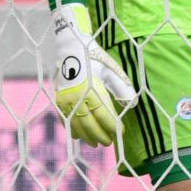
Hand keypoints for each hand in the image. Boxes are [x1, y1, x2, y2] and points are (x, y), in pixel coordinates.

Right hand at [44, 5, 134, 146]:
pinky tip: (79, 136)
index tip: (120, 132)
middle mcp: (76, 97)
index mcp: (90, 89)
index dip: (113, 126)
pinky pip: (64, 119)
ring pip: (76, 124)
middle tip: (109, 142)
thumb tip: (133, 103)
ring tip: (95, 143)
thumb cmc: (95, 58)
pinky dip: (72, 129)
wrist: (73, 47)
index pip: (104, 115)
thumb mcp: (112, 70)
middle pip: (89, 124)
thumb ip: (122, 87)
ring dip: (86, 137)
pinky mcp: (58, 99)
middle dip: (100, 135)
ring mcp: (65, 100)